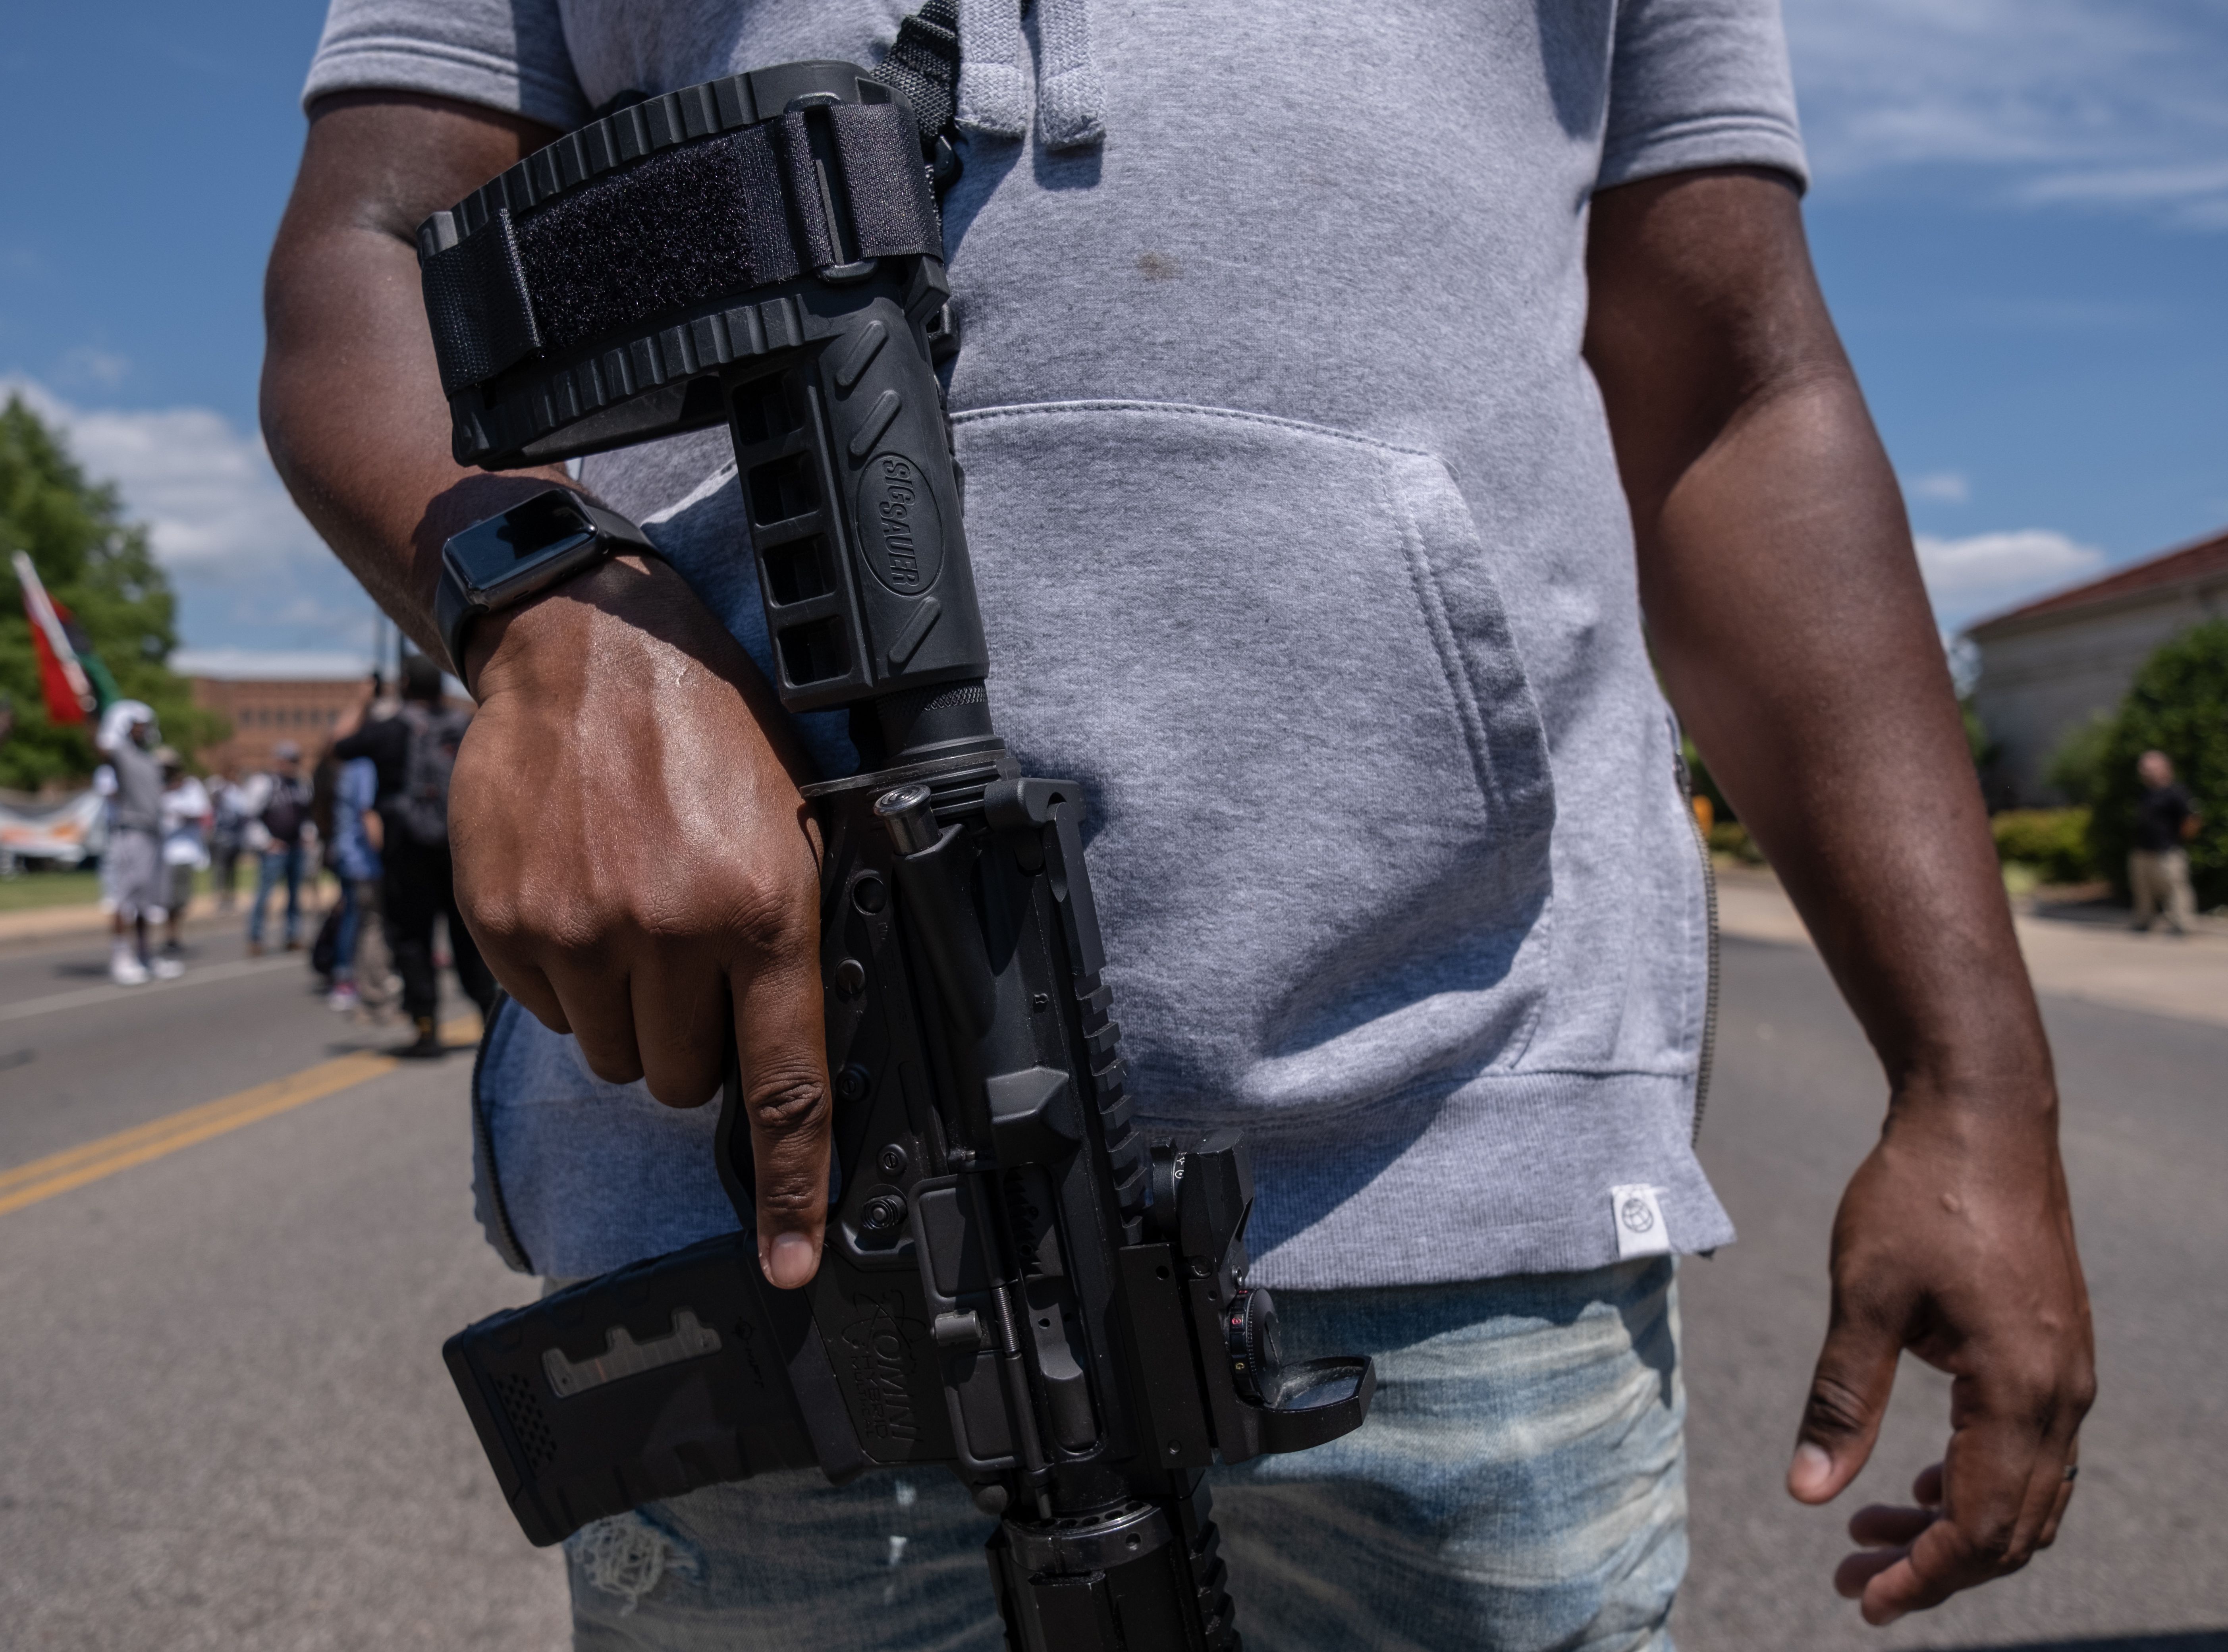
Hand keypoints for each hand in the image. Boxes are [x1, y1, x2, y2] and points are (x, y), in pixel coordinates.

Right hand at [451, 552, 831, 1288]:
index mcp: (762, 911)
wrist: (585, 646)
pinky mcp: (506, 925)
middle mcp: (669, 933)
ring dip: (631, 1010)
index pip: (782, 1085)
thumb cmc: (711, 731)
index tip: (792, 1261)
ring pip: (617, 1056)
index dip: (791, 1190)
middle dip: (696, 1040)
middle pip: (686, 1081)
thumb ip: (796, 937)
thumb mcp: (795, 822)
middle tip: (695, 956)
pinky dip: (571, 977)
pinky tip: (584, 895)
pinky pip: (550, 1012)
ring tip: (638, 910)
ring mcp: (578, 932)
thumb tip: (799, 1055)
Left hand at [1789, 1094, 2093, 1624]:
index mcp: (2016, 1390)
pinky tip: (1917, 1482)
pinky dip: (1979, 1483)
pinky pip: (2030, 1451)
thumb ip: (1840, 1400)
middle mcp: (2061, 1395)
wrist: (1981, 1119)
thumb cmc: (1918, 1196)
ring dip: (1954, 1526)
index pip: (1978, 1525)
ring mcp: (2067, 1375)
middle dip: (1934, 1565)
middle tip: (1853, 1577)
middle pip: (2011, 1527)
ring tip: (1871, 1534)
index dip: (1922, 1575)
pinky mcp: (2053, 1353)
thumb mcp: (1864, 1298)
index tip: (1861, 1598)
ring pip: (2026, 1494)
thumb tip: (1808, 1494)